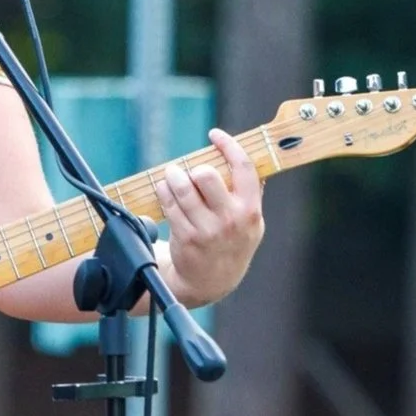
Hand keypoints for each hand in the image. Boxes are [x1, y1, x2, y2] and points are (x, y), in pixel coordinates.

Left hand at [153, 129, 265, 307]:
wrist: (213, 280)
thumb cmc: (232, 242)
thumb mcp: (252, 222)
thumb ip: (250, 193)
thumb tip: (242, 157)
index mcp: (251, 209)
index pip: (243, 167)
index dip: (228, 145)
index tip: (215, 134)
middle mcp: (231, 218)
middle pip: (206, 175)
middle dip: (195, 168)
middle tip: (190, 171)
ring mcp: (207, 229)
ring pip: (182, 188)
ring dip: (173, 176)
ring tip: (172, 176)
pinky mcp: (185, 236)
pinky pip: (169, 204)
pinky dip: (163, 191)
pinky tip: (164, 189)